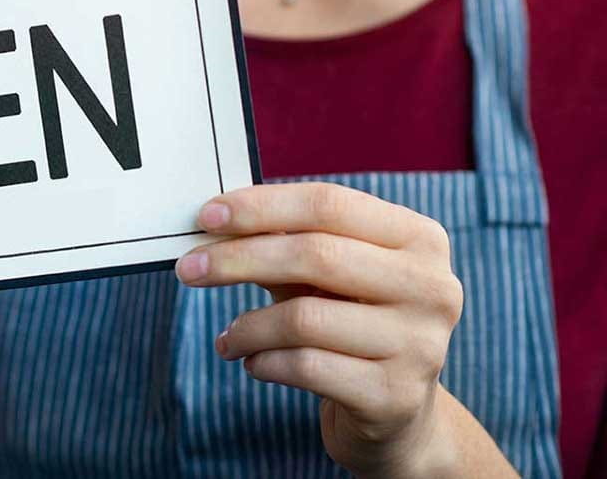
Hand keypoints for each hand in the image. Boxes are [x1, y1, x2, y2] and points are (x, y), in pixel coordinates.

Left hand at [175, 183, 515, 477]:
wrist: (396, 414)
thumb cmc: (349, 321)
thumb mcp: (326, 274)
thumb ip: (285, 239)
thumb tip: (213, 219)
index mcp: (419, 239)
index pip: (328, 204)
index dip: (261, 206)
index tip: (206, 216)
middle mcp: (432, 287)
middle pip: (315, 254)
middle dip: (238, 259)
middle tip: (187, 269)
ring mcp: (421, 345)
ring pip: (305, 318)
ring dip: (247, 326)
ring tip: (228, 337)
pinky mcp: (395, 396)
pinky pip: (306, 367)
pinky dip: (263, 361)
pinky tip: (252, 362)